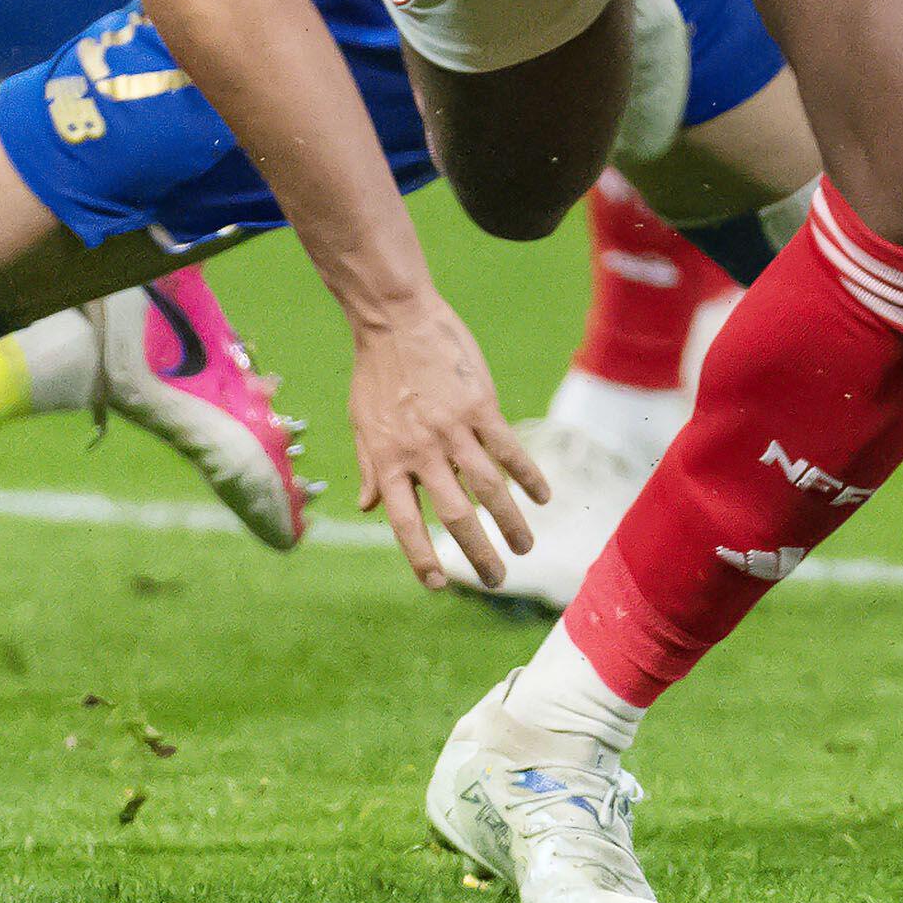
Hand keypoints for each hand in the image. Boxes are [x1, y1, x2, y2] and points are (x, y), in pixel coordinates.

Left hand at [343, 296, 545, 589]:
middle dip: (478, 554)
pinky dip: (528, 476)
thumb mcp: (361, 421)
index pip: (404, 522)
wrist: (395, 318)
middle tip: (496, 580)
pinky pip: (510, 450)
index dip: (421, 557)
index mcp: (389, 459)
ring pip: (490, 489)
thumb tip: (366, 507)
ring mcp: (454, 429)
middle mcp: (422, 451)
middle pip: (456, 515)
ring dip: (510, 523)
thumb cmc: (375, 371)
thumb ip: (369, 466)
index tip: (438, 584)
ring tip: (523, 546)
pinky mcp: (481, 406)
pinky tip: (542, 496)